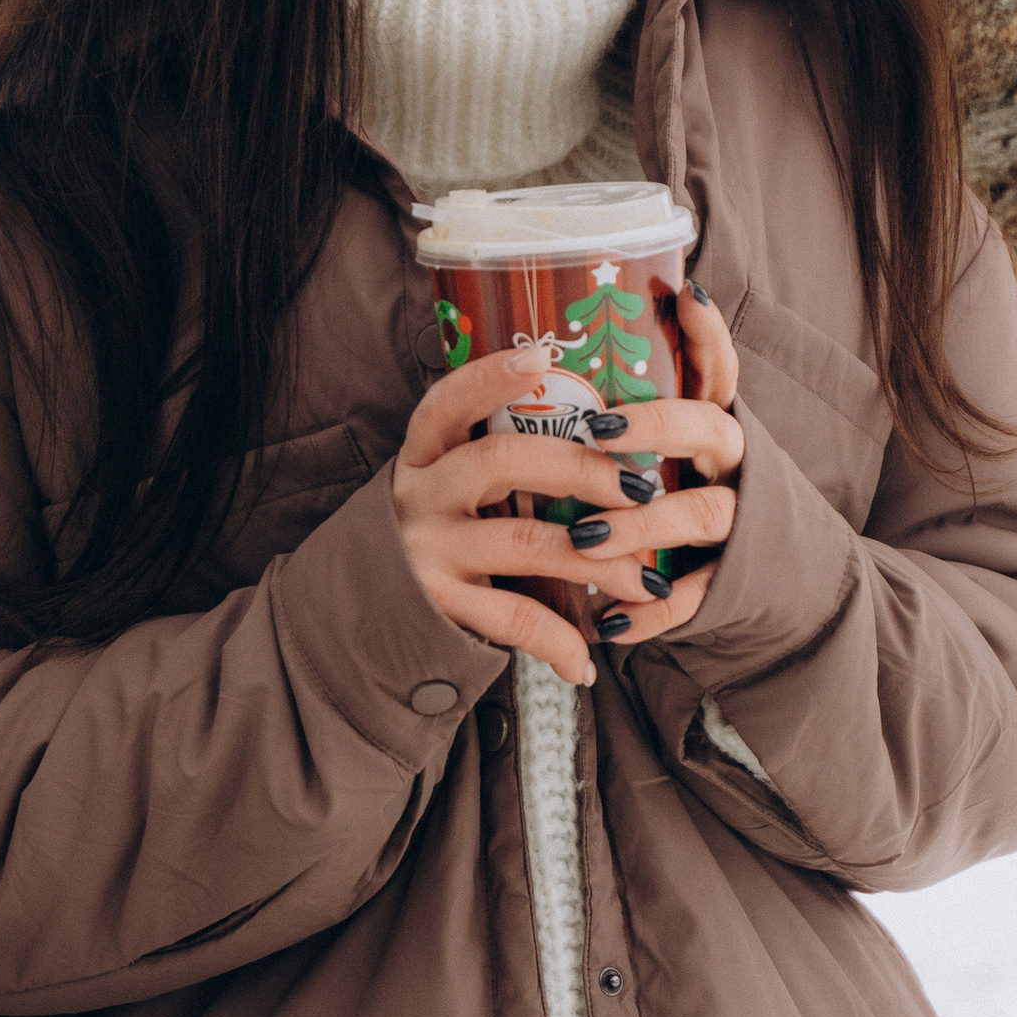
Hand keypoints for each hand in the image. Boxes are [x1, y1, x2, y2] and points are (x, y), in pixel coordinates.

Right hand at [391, 283, 743, 687]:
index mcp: (425, 455)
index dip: (490, 377)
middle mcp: (419, 495)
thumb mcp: (450, 488)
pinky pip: (512, 617)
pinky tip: (586, 662)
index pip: (448, 403)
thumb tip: (600, 431)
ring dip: (597, 562)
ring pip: (524, 542)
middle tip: (640, 489)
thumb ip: (502, 462)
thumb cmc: (437, 539)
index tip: (542, 355)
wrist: (368, 618)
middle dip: (581, 470)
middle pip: (501, 462)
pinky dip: (558, 641)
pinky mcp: (438, 604)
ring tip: (648, 580)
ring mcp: (425, 550)